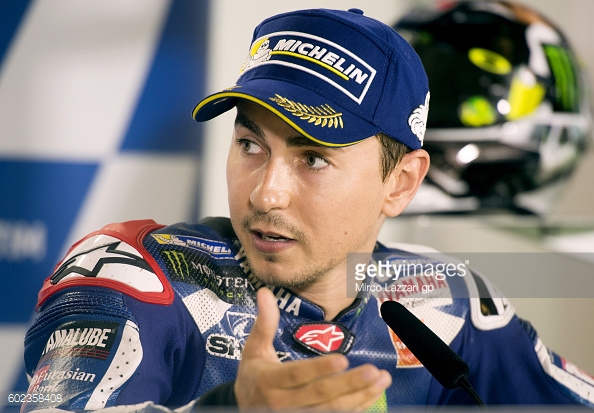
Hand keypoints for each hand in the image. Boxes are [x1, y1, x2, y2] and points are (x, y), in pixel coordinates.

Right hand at [235, 288, 391, 410]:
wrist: (243, 410)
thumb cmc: (252, 377)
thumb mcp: (253, 349)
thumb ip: (263, 323)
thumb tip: (264, 292)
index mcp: (270, 381)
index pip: (297, 374)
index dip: (320, 369)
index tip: (343, 358)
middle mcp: (282, 403)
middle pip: (320, 394)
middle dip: (349, 383)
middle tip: (373, 370)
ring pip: (331, 410)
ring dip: (360, 396)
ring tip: (382, 380)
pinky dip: (357, 407)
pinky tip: (373, 394)